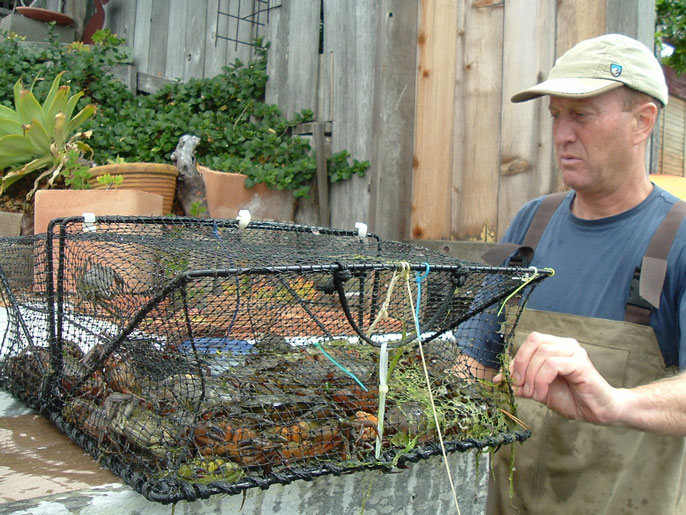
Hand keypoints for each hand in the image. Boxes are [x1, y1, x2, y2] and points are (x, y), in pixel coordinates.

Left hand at [496, 332, 619, 424]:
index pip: (529, 342)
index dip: (515, 360)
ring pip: (542, 353)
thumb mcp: (538, 389)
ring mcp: (574, 352)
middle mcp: (565, 345)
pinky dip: (541, 379)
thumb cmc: (571, 398)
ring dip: (531, 376)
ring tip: (533, 393)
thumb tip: (499, 379)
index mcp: (555, 346)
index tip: (508, 380)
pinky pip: (553, 364)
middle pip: (534, 342)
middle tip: (520, 386)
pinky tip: (541, 393)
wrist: (597, 412)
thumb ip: (521, 382)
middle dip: (521, 365)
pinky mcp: (581, 363)